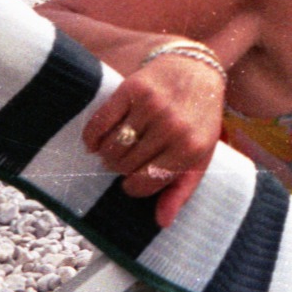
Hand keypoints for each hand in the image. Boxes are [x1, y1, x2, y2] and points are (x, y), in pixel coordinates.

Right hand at [83, 52, 226, 228]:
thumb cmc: (197, 119)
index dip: (133, 186)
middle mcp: (173, 127)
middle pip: (125, 166)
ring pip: (111, 148)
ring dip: (106, 154)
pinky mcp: (132, 89)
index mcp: (191, 149)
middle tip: (125, 160)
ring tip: (114, 150)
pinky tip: (95, 141)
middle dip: (120, 168)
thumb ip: (181, 190)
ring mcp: (153, 107)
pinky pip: (100, 123)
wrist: (195, 70)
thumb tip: (162, 222)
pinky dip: (91, 137)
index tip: (133, 180)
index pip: (144, 184)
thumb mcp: (199, 156)